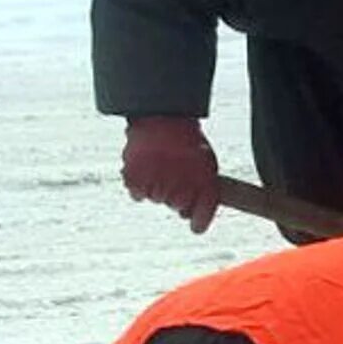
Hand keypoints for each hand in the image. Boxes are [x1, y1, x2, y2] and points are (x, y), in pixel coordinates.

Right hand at [123, 116, 219, 231]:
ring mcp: (157, 185)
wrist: (163, 117)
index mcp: (204, 185)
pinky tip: (145, 169)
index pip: (202, 216)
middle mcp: (181, 189)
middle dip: (177, 196)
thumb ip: (206, 188)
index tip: (195, 227)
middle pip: (177, 207)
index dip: (199, 223)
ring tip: (160, 166)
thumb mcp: (207, 163)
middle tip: (174, 175)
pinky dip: (139, 185)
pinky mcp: (135, 179)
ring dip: (158, 188)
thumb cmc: (187, 140)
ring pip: (157, 199)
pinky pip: (137, 194)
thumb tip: (194, 215)